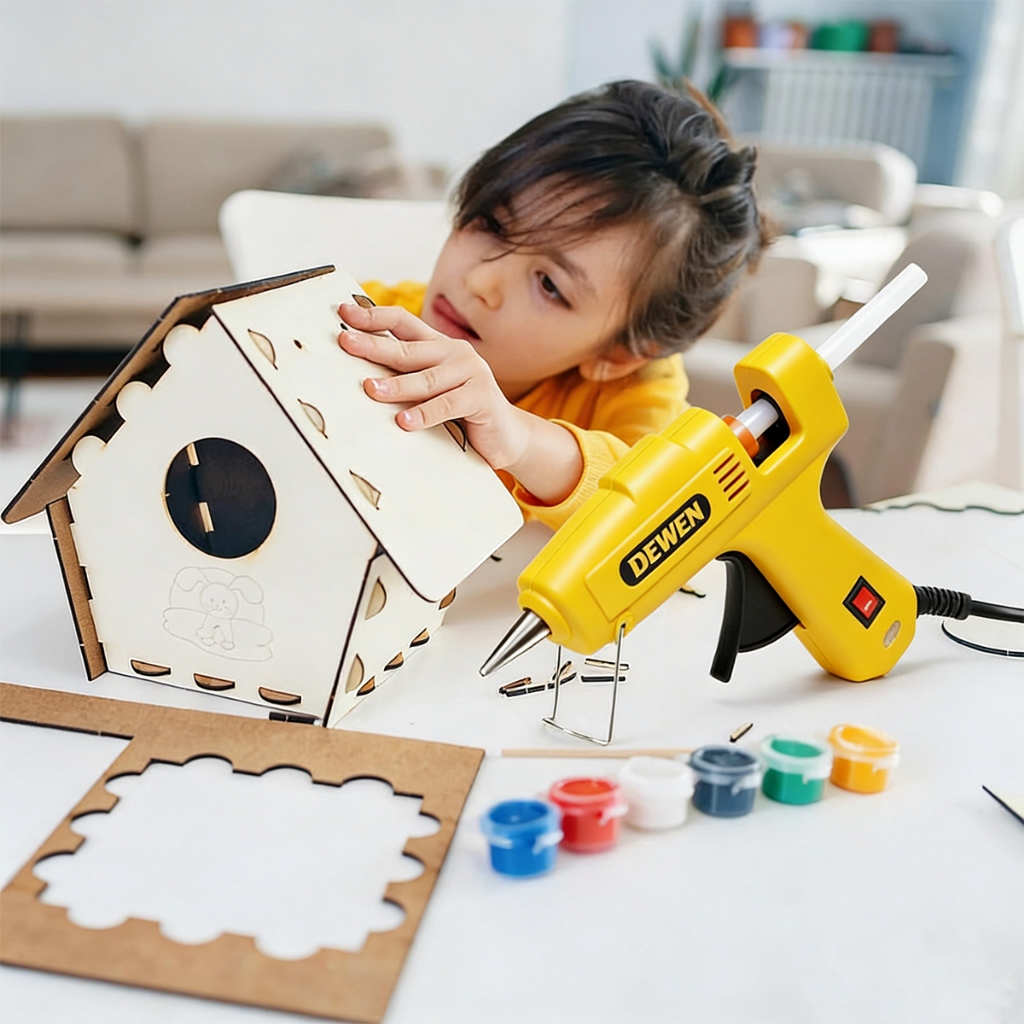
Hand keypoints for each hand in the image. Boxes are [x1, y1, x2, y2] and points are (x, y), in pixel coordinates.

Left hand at [338, 301, 526, 466]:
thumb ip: (407, 377)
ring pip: (425, 379)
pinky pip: (447, 406)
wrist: (507, 437)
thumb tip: (359, 373)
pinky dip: (424, 414)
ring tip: (371, 389)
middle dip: (374, 345)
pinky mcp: (481, 398)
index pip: (403, 322)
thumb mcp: (432, 390)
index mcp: (440, 346)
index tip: (344, 313)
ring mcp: (472, 373)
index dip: (374, 316)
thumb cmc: (461, 414)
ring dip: (396, 385)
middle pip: (408, 349)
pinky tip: (404, 422)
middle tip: (346, 342)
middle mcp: (456, 354)